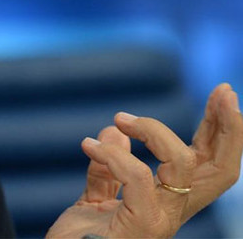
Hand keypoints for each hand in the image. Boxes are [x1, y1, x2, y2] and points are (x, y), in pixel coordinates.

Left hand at [46, 83, 242, 237]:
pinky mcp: (141, 226)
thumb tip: (115, 130)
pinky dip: (114, 154)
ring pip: (184, 164)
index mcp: (168, 203)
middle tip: (222, 91)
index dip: (221, 132)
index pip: (209, 166)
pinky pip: (139, 177)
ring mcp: (160, 221)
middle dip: (226, 127)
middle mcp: (172, 212)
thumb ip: (109, 167)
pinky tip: (89, 146)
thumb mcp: (96, 198)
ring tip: (121, 118)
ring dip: (154, 130)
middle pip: (219, 169)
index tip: (221, 97)